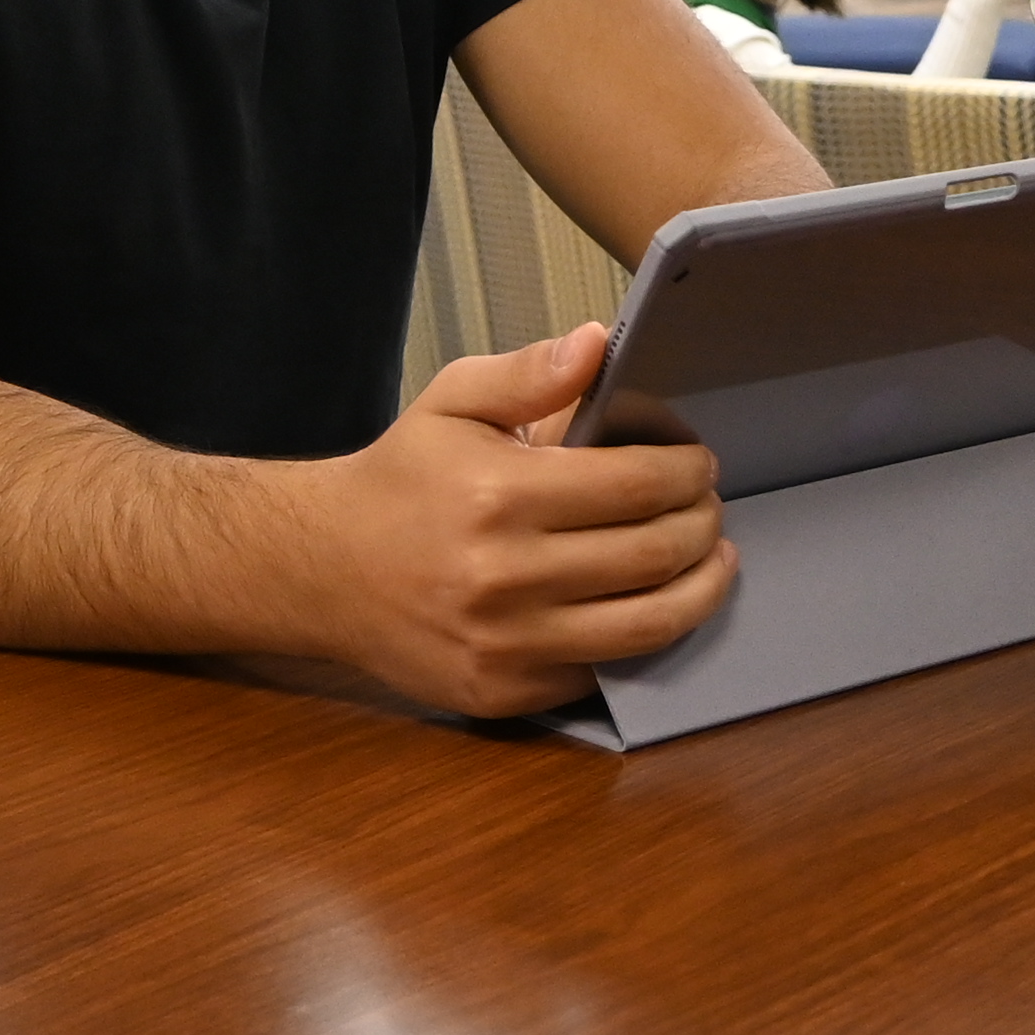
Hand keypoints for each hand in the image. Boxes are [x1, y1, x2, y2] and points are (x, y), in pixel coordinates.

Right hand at [302, 321, 736, 713]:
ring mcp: (506, 643)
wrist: (321, 570)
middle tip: (709, 506)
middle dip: (701, 524)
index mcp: (500, 495)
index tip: (698, 462)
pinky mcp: (503, 690)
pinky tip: (656, 604)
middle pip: (654, 554)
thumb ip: (528, 373)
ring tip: (713, 561)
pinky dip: (644, 638)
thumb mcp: (451, 402)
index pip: (637, 485)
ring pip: (648, 624)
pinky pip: (604, 671)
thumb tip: (597, 343)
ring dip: (700, 589)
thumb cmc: (399, 482)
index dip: (686, 472)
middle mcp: (506, 575)